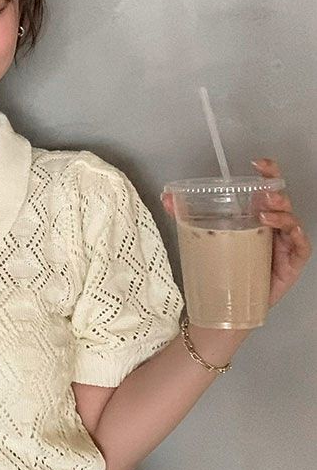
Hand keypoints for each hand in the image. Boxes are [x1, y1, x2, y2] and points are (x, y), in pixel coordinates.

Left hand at [160, 158, 311, 309]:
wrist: (227, 306)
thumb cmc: (223, 270)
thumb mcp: (205, 239)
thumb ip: (186, 217)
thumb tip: (168, 199)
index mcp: (256, 217)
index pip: (267, 189)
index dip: (268, 173)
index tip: (259, 163)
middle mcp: (273, 227)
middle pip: (282, 201)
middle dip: (275, 193)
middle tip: (261, 194)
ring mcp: (283, 244)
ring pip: (291, 220)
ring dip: (282, 213)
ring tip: (264, 213)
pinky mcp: (291, 263)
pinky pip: (301, 246)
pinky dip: (295, 235)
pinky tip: (284, 231)